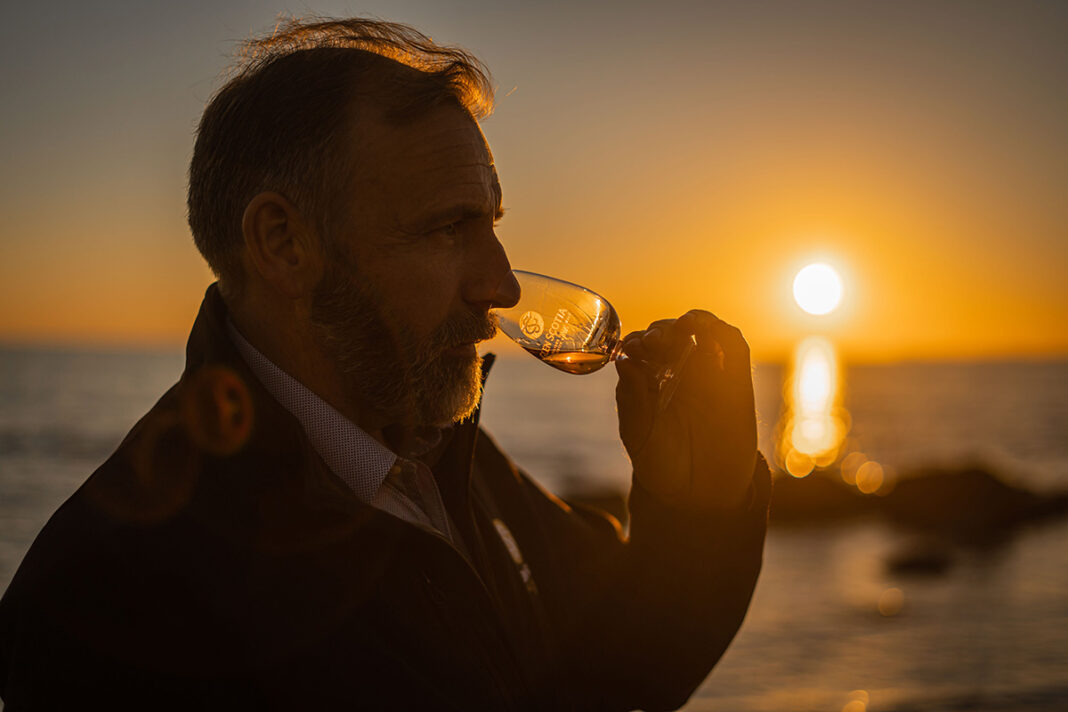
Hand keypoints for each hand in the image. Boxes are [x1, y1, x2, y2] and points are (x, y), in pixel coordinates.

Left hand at [615, 310, 757, 511]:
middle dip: (661, 331)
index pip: (640, 346)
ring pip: (701, 330)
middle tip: (656, 344)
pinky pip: (733, 346)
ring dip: (692, 321)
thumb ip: (632, 401)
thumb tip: (624, 362)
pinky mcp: (736, 380)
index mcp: (647, 381)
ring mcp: (707, 372)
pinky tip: (710, 332)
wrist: (701, 495)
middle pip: (668, 333)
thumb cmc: (663, 466)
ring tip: (684, 327)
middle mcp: (675, 371)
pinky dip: (722, 332)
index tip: (634, 349)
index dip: (636, 341)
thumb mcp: (639, 437)